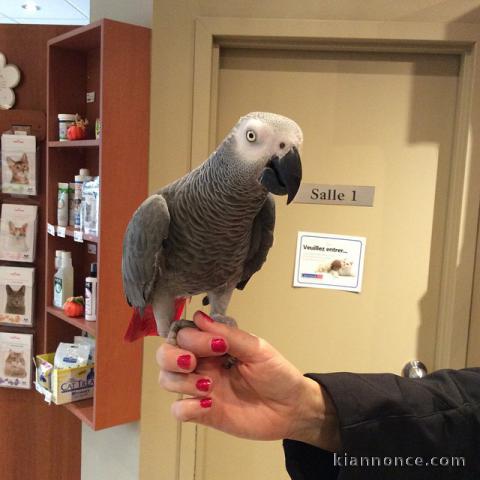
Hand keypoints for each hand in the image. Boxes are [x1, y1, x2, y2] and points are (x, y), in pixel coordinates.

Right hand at [156, 311, 340, 450]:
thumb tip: (200, 317)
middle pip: (164, 355)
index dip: (192, 338)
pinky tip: (209, 404)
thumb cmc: (277, 374)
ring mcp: (202, 388)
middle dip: (172, 357)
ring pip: (167, 380)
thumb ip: (228, 334)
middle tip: (193, 363)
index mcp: (214, 345)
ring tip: (209, 387)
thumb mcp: (257, 349)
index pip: (184, 333)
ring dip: (181, 381)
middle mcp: (203, 364)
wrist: (292, 408)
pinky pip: (179, 410)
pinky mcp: (204, 412)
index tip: (218, 346)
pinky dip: (187, 407)